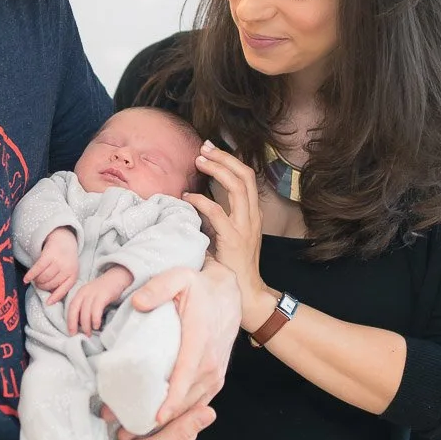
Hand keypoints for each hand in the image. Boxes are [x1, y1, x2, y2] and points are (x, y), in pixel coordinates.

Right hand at [23, 228, 79, 302]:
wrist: (64, 239)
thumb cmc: (65, 259)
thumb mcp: (68, 271)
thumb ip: (62, 283)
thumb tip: (50, 299)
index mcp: (73, 274)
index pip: (63, 290)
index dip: (55, 297)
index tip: (48, 303)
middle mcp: (67, 268)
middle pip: (50, 284)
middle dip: (42, 286)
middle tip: (39, 284)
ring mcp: (58, 261)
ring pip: (43, 278)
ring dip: (37, 281)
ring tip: (35, 279)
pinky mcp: (48, 255)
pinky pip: (37, 269)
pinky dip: (30, 275)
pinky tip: (26, 279)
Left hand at [67, 266, 133, 334]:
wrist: (118, 277)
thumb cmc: (105, 290)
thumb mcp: (91, 296)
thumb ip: (85, 306)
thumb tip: (81, 324)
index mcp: (80, 293)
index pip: (71, 308)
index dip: (69, 321)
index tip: (71, 332)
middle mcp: (84, 292)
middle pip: (75, 310)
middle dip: (74, 324)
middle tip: (76, 335)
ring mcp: (93, 293)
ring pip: (85, 311)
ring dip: (86, 324)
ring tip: (89, 333)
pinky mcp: (103, 295)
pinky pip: (96, 309)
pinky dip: (95, 319)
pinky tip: (97, 325)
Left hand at [125, 260, 240, 436]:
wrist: (228, 297)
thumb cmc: (199, 289)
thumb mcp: (178, 278)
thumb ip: (158, 288)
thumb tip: (138, 302)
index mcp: (199, 342)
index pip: (185, 376)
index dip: (172, 400)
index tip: (157, 418)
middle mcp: (210, 364)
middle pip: (184, 401)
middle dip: (154, 420)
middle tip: (122, 430)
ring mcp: (214, 375)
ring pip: (189, 408)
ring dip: (162, 424)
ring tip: (130, 433)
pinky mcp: (213, 380)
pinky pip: (195, 405)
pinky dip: (176, 417)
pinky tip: (151, 427)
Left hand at [182, 143, 272, 322]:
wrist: (246, 291)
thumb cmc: (233, 264)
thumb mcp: (229, 233)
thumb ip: (219, 216)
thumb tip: (198, 198)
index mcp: (252, 212)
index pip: (247, 177)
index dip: (230, 160)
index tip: (211, 150)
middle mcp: (252, 215)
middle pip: (245, 175)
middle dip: (224, 158)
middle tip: (204, 148)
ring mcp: (245, 226)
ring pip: (237, 186)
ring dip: (217, 170)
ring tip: (199, 161)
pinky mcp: (234, 238)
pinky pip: (217, 212)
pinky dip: (201, 201)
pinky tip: (188, 198)